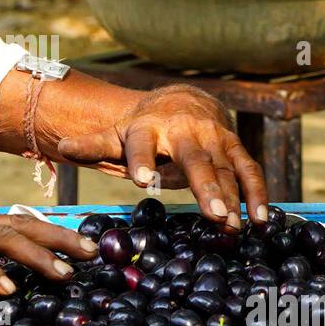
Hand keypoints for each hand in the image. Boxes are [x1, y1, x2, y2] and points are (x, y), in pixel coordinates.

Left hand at [55, 85, 267, 230]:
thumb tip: (62, 146)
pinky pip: (249, 169)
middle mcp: (185, 132)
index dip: (143, 161)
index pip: (142, 145)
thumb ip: (93, 145)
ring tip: (235, 225)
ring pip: (225, 167)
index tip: (142, 180)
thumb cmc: (144, 128)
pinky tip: (262, 219)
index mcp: (149, 129)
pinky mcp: (235, 147)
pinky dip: (258, 193)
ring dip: (234, 196)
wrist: (185, 100)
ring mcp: (214, 139)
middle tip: (213, 213)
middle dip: (205, 185)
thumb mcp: (117, 135)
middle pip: (194, 159)